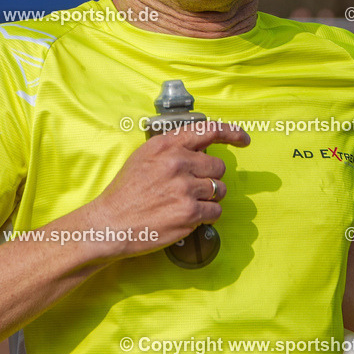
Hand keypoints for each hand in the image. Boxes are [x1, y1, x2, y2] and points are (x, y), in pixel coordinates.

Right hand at [86, 122, 249, 260]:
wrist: (110, 223)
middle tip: (192, 188)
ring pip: (219, 190)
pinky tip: (188, 216)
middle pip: (218, 167)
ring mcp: (185, 187)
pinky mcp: (189, 212)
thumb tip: (200, 149)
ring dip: (208, 198)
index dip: (232, 133)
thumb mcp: (144, 157)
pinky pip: (215, 211)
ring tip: (185, 203)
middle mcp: (177, 162)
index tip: (243, 139)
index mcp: (166, 144)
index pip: (209, 130)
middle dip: (210, 178)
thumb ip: (172, 149)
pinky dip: (206, 216)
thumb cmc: (125, 193)